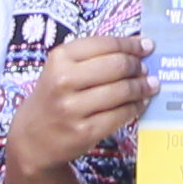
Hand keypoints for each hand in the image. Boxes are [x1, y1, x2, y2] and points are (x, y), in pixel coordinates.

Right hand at [10, 35, 151, 178]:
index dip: (131, 44)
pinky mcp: (84, 131)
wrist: (32, 139)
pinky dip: (136, 107)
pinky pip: (121, 114)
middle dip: (138, 66)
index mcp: (59, 59)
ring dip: (142, 87)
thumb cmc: (53, 98)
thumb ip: (92, 57)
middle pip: (117, 66)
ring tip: (150, 85)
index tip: (147, 45)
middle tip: (146, 68)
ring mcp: (73, 108)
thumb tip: (136, 50)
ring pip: (122, 91)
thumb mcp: (60, 69)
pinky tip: (140, 103)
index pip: (105, 44)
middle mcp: (64, 81)